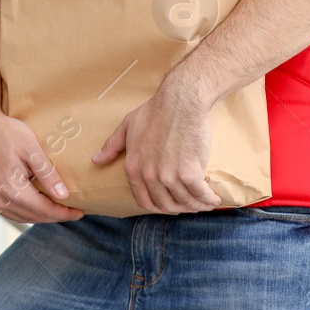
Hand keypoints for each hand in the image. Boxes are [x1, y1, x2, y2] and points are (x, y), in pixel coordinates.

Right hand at [0, 104, 83, 224]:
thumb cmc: (3, 130)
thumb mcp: (30, 147)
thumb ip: (47, 173)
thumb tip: (63, 195)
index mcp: (11, 188)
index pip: (43, 210)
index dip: (63, 213)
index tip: (78, 212)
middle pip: (31, 217)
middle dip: (52, 216)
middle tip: (68, 211)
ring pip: (16, 216)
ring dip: (35, 215)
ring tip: (52, 208)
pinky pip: (2, 209)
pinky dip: (18, 210)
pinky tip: (28, 202)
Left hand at [92, 81, 218, 213]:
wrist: (181, 101)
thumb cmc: (155, 110)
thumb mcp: (127, 125)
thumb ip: (112, 145)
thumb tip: (96, 160)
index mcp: (133, 168)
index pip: (144, 201)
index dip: (158, 206)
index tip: (169, 202)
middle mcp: (150, 176)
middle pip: (165, 205)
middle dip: (177, 207)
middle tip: (188, 204)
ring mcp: (170, 176)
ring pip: (184, 203)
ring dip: (196, 206)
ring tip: (204, 203)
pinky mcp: (191, 173)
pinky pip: (200, 195)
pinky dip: (209, 200)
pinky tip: (214, 199)